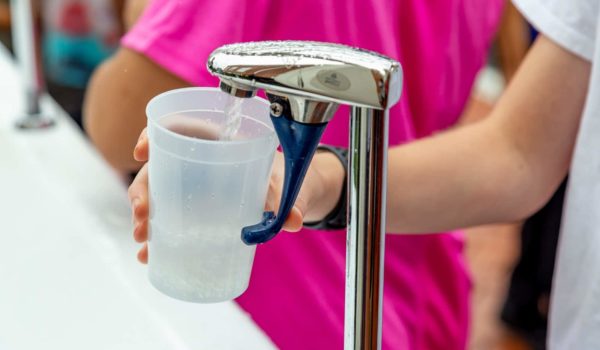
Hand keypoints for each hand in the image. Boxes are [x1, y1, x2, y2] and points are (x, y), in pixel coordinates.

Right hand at [128, 128, 343, 263]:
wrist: (289, 195)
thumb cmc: (282, 180)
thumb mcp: (285, 187)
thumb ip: (288, 200)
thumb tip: (294, 221)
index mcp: (219, 142)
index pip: (179, 129)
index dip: (154, 135)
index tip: (142, 153)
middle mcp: (200, 162)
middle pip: (159, 167)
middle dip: (142, 189)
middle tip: (142, 215)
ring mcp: (194, 188)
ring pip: (157, 195)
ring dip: (144, 217)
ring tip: (143, 241)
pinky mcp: (194, 211)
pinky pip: (168, 219)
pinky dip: (156, 237)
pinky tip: (149, 256)